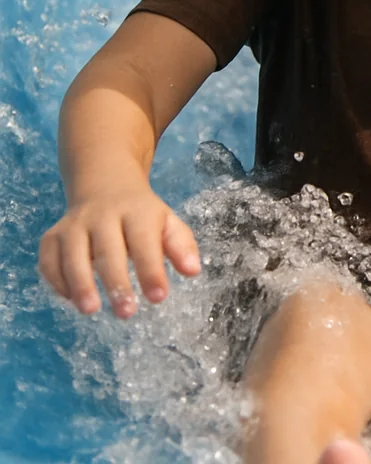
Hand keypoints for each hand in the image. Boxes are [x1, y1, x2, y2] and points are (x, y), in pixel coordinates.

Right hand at [37, 185, 201, 316]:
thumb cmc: (142, 215)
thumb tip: (193, 271)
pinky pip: (49, 260)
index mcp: (137, 212)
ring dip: (80, 284)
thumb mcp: (168, 222)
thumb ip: (181, 245)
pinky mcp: (53, 236)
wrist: (105, 185)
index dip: (151, 271)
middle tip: (126, 312)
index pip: (144, 243)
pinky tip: (71, 299)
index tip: (159, 297)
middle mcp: (102, 216)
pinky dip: (56, 280)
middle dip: (116, 283)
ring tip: (90, 310)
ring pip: (72, 255)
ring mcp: (74, 225)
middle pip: (107, 250)